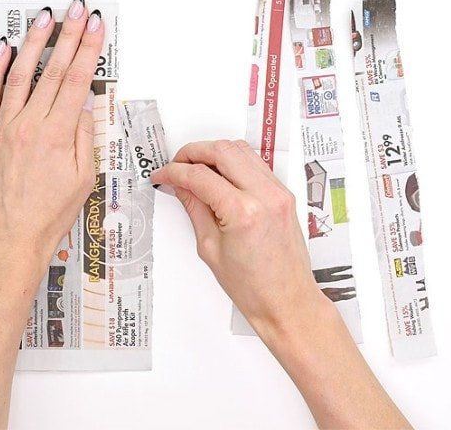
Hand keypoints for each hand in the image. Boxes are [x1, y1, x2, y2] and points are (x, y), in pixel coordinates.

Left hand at [0, 0, 104, 280]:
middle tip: (77, 9)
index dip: (89, 50)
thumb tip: (83, 106)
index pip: (77, 81)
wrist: (10, 239)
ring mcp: (3, 128)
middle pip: (52, 70)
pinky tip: (4, 48)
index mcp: (57, 136)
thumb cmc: (48, 215)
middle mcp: (29, 125)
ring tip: (45, 18)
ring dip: (34, 43)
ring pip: (19, 75)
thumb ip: (83, 137)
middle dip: (68, 36)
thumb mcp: (82, 180)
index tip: (96, 26)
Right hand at [151, 140, 328, 338]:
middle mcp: (265, 196)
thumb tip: (181, 186)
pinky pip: (255, 163)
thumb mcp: (210, 248)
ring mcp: (278, 192)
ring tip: (196, 168)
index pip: (200, 176)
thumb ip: (194, 208)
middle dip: (193, 152)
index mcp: (243, 212)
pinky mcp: (284, 194)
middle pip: (222, 150)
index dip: (174, 171)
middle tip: (176, 165)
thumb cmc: (254, 287)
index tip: (163, 174)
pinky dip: (234, 161)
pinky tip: (219, 174)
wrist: (286, 301)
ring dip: (214, 152)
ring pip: (241, 149)